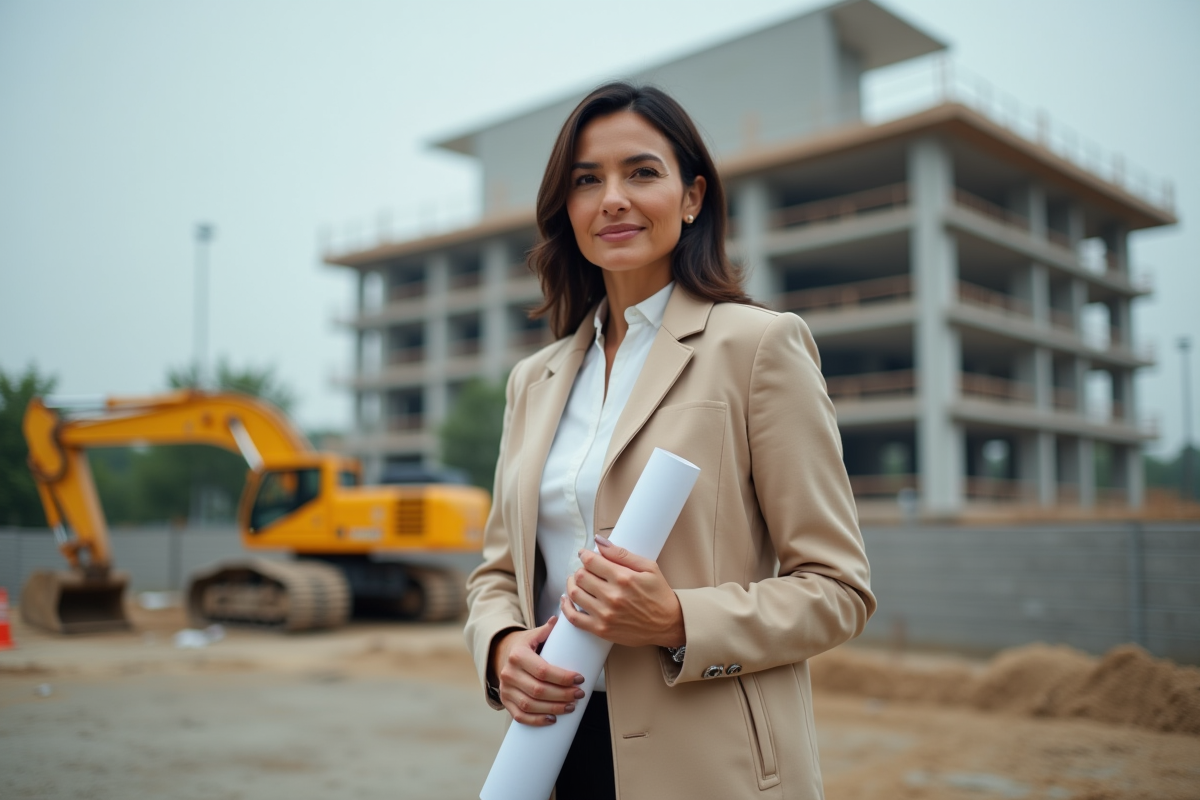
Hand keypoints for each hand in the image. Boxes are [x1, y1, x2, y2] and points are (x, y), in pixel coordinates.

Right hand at [490, 617, 585, 725]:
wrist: (502, 655)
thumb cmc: (524, 646)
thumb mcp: (533, 635)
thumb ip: (548, 630)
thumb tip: (561, 619)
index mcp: (518, 655)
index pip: (543, 670)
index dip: (563, 677)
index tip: (579, 678)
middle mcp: (509, 673)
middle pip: (538, 690)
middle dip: (562, 694)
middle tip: (579, 694)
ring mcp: (506, 689)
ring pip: (530, 705)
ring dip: (553, 708)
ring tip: (571, 706)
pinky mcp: (505, 701)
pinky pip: (520, 716)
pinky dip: (537, 720)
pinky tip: (552, 719)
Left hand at [560, 535, 685, 648]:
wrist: (668, 624)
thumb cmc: (659, 594)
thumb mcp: (648, 567)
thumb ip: (622, 554)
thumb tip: (599, 541)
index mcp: (624, 578)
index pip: (591, 561)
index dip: (584, 555)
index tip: (584, 554)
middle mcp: (613, 596)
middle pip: (581, 576)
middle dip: (580, 569)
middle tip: (585, 569)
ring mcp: (605, 614)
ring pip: (575, 594)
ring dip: (571, 584)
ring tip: (576, 581)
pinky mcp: (602, 630)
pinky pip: (575, 619)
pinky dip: (566, 607)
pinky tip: (567, 600)